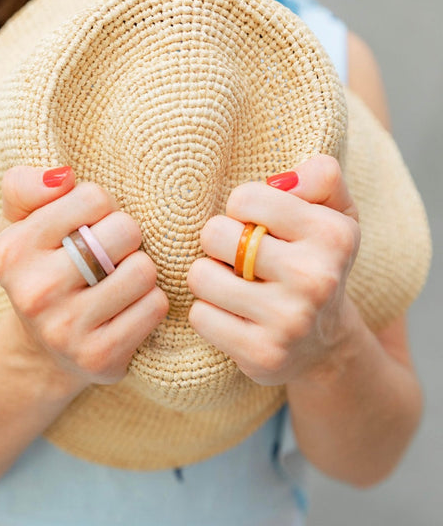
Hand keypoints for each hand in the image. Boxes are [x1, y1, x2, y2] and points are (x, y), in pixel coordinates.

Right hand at [0, 166, 168, 387]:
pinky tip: (128, 309)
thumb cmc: (40, 272)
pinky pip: (154, 306)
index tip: (90, 225)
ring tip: (118, 281)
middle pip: (125, 230)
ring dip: (139, 272)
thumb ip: (25, 187)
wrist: (43, 351)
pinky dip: (150, 302)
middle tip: (109, 254)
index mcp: (13, 250)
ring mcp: (66, 329)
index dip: (102, 206)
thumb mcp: (19, 225)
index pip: (93, 198)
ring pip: (144, 270)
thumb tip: (62, 176)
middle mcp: (35, 291)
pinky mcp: (99, 356)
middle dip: (125, 237)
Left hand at [187, 155, 360, 385]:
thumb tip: (282, 179)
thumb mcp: (332, 214)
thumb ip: (320, 177)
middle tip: (240, 258)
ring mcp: (289, 321)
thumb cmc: (316, 264)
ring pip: (200, 276)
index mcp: (332, 234)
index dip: (242, 210)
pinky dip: (208, 313)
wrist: (325, 343)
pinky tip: (233, 316)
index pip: (244, 198)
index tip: (258, 226)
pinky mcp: (262, 354)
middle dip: (219, 243)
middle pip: (214, 234)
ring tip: (234, 285)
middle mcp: (315, 278)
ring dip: (208, 279)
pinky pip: (200, 316)